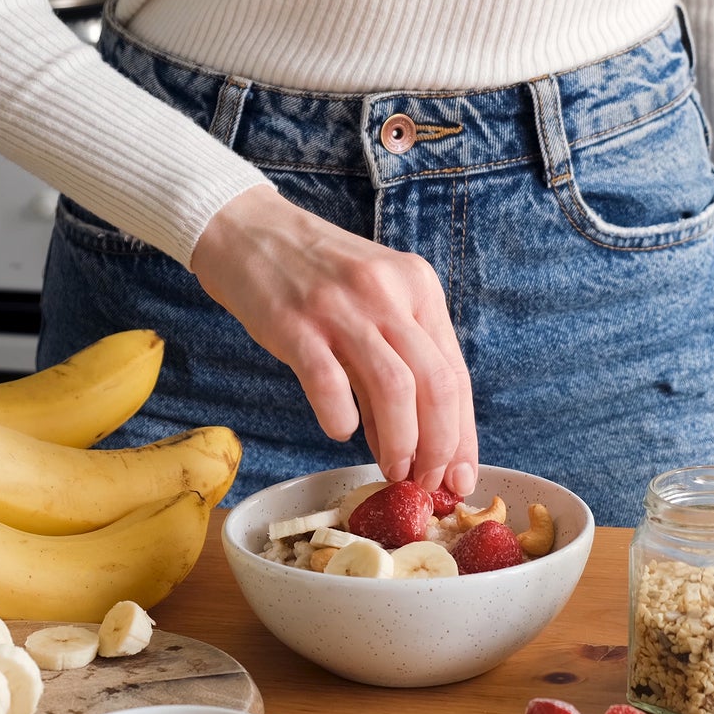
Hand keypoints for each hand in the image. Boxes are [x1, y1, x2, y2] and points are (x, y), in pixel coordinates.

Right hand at [190, 184, 478, 495]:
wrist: (249, 230)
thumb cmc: (315, 276)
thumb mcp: (374, 301)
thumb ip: (398, 363)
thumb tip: (416, 443)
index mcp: (418, 287)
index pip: (456, 372)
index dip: (463, 434)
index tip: (461, 478)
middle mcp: (388, 293)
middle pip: (436, 384)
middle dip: (440, 447)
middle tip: (427, 482)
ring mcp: (342, 307)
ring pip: (395, 389)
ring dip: (400, 442)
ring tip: (391, 469)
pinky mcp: (296, 324)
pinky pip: (330, 385)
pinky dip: (340, 419)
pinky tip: (340, 428)